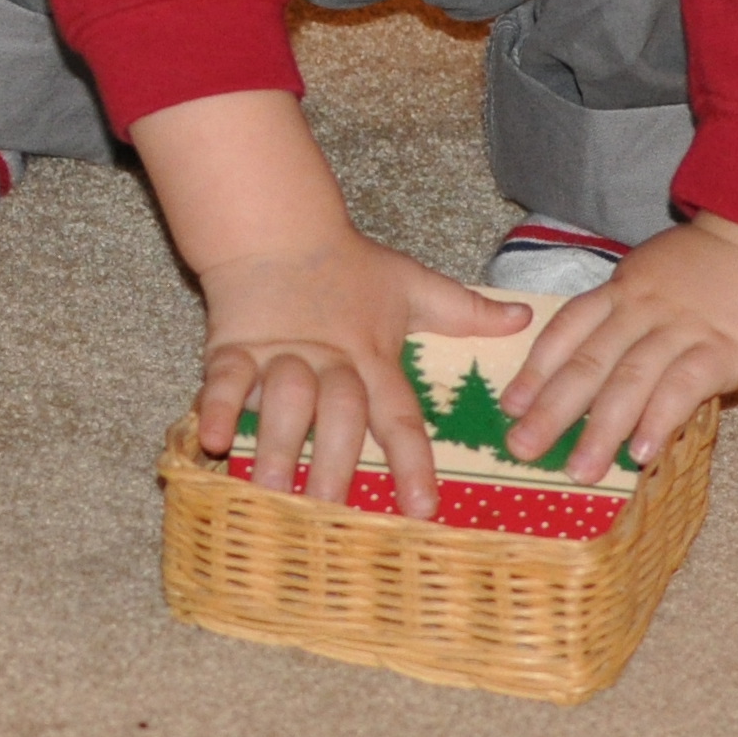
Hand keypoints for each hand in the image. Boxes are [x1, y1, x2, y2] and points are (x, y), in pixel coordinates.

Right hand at [127, 89, 524, 519]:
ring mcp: (281, 355)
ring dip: (279, 446)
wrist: (278, 226)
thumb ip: (465, 311)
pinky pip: (227, 379)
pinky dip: (219, 407)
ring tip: (273, 492)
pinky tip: (215, 439)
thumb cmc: (349, 266)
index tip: (424, 508)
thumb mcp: (412, 285)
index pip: (400, 416)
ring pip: (285, 400)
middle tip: (332, 510)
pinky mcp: (235, 347)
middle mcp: (331, 363)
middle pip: (340, 415)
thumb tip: (522, 316)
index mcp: (374, 358)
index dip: (413, 461)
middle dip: (337, 462)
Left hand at [499, 215, 737, 482]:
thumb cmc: (716, 264)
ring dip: (599, 429)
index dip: (537, 369)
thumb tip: (599, 363)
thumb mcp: (658, 274)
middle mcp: (643, 308)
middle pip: (588, 362)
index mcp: (623, 288)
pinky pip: (682, 386)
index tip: (509, 405)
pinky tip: (640, 453)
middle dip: (550, 410)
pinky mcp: (722, 348)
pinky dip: (658, 420)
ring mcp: (682, 328)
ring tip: (578, 470)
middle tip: (520, 449)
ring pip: (629, 381)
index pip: (568, 329)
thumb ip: (628, 310)